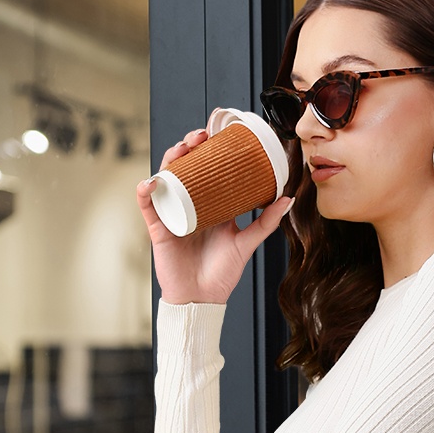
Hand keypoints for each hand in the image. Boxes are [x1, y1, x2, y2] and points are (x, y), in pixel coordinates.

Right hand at [136, 129, 293, 304]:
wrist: (203, 298)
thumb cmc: (222, 273)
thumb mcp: (247, 242)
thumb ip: (265, 222)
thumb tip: (288, 198)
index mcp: (208, 205)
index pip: (204, 170)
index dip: (206, 150)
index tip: (217, 134)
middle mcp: (188, 205)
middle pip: (183, 168)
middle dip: (188, 147)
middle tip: (200, 136)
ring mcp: (171, 214)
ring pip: (165, 179)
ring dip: (169, 160)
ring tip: (180, 149)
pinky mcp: (158, 229)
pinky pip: (147, 206)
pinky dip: (146, 191)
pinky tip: (153, 181)